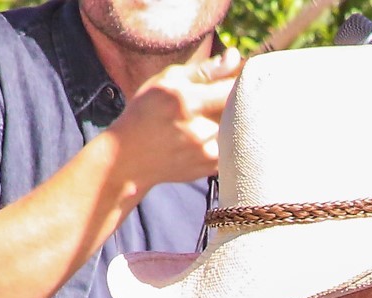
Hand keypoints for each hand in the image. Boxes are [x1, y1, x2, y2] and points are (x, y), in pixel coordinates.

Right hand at [103, 47, 241, 192]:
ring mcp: (206, 152)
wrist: (130, 157)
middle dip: (234, 101)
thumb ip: (204, 70)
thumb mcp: (167, 81)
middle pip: (238, 110)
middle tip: (214, 100)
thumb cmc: (146, 111)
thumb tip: (235, 56)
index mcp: (185, 101)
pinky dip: (225, 138)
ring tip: (204, 118)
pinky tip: (203, 135)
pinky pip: (231, 146)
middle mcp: (198, 129)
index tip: (236, 78)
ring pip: (236, 129)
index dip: (240, 81)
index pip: (232, 88)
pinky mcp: (211, 168)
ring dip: (229, 120)